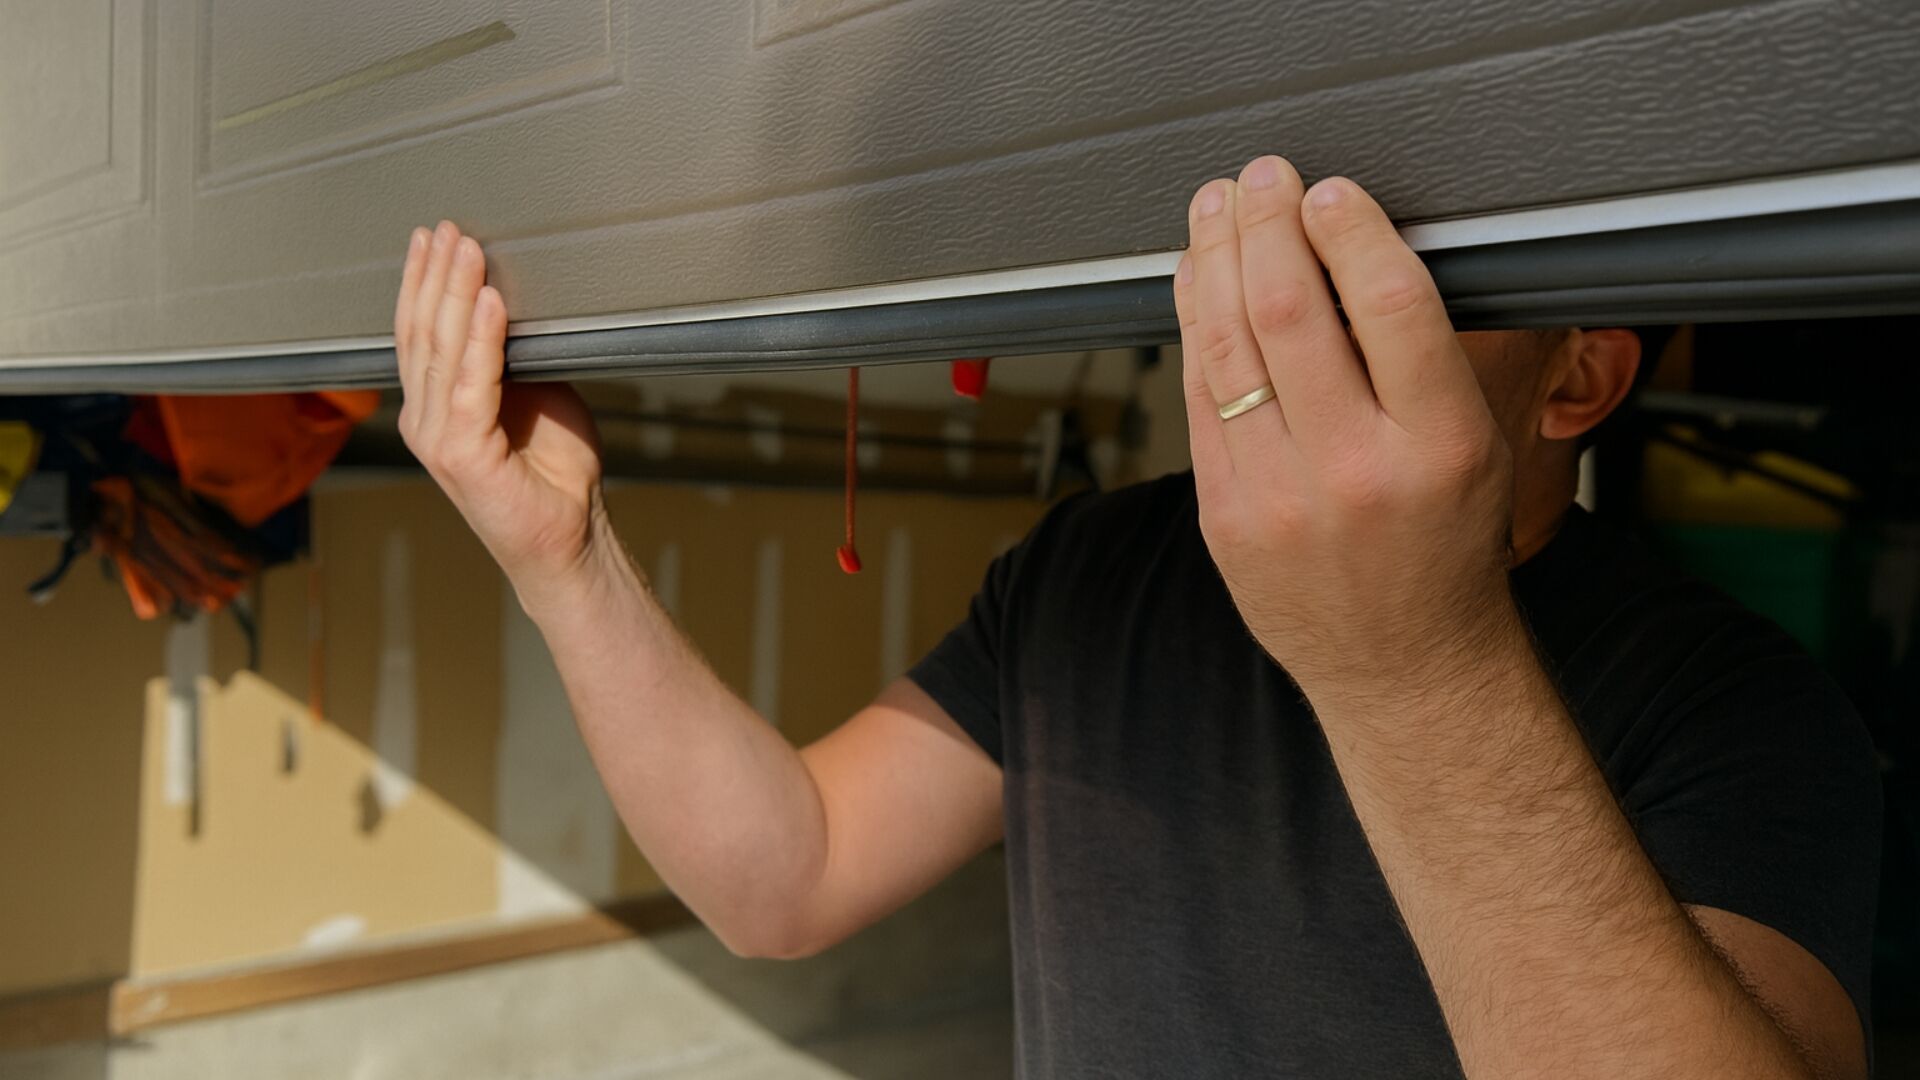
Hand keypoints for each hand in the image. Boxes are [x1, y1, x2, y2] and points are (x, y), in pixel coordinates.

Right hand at [395, 221, 606, 597]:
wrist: (568, 535)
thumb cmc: (553, 471)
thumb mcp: (532, 394)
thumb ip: (512, 356)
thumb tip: (515, 300)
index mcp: (433, 407)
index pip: (417, 333)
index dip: (422, 282)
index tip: (432, 237)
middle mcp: (426, 420)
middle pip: (421, 333)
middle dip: (434, 275)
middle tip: (449, 229)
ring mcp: (439, 439)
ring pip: (440, 352)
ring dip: (454, 294)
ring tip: (468, 249)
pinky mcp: (465, 456)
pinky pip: (472, 386)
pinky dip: (482, 341)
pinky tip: (490, 303)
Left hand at [1174, 158, 1517, 702]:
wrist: (1403, 664)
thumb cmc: (1444, 547)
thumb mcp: (1474, 446)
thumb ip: (1422, 358)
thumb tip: (1355, 247)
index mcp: (1441, 443)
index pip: (1390, 305)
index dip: (1350, 230)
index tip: (1329, 190)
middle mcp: (1358, 471)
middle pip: (1292, 312)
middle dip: (1267, 224)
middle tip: (1263, 177)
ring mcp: (1281, 498)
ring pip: (1229, 347)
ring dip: (1217, 260)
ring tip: (1218, 209)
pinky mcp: (1225, 517)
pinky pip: (1198, 398)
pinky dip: (1193, 326)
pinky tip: (1197, 281)